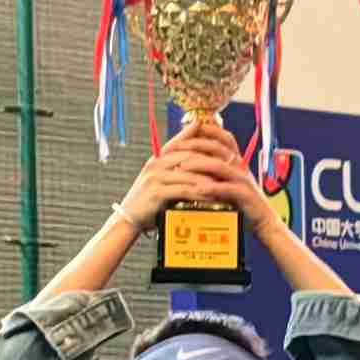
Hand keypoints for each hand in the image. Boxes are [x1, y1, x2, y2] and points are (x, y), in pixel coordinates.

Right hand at [118, 119, 263, 229]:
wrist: (129, 218)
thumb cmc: (148, 201)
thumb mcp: (161, 180)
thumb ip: (176, 170)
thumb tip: (199, 165)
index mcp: (157, 158)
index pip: (181, 142)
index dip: (201, 140)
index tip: (220, 142)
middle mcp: (155, 164)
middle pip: (188, 155)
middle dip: (210, 158)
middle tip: (229, 163)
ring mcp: (155, 177)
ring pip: (188, 172)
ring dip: (208, 177)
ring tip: (225, 180)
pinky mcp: (156, 192)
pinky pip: (183, 190)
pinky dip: (199, 192)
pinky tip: (212, 196)